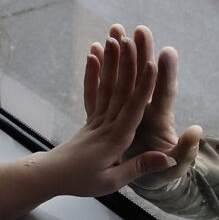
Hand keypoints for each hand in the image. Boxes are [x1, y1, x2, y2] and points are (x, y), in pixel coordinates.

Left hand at [39, 34, 176, 196]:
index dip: (143, 86)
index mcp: (115, 140)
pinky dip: (93, 73)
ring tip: (115, 37)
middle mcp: (106, 124)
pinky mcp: (90, 117)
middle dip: (128, 63)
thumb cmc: (83, 182)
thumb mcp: (113, 181)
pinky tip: (93, 54)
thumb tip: (167, 157)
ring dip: (112, 61)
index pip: (133, 109)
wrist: (52, 177)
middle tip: (132, 37)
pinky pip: (92, 91)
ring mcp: (96, 119)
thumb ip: (139, 167)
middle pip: (120, 90)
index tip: (152, 64)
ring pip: (107, 86)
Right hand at [101, 24, 201, 190]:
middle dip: (144, 53)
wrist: (144, 180)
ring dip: (121, 53)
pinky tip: (94, 49)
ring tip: (115, 29)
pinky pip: (103, 89)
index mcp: (160, 121)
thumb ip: (185, 153)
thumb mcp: (174, 170)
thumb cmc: (161, 177)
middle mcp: (145, 109)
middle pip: (145, 77)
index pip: (165, 94)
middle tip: (140, 30)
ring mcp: (128, 109)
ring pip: (124, 76)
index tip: (167, 52)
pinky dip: (99, 70)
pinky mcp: (113, 114)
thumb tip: (196, 131)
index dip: (167, 75)